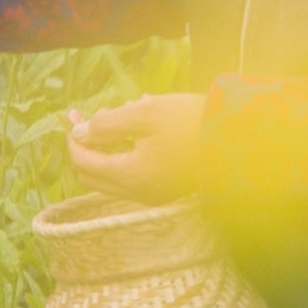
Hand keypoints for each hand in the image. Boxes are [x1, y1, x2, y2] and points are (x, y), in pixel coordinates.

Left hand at [63, 90, 209, 200]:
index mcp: (131, 174)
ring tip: (123, 116)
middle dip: (86, 145)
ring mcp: (153, 194)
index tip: (71, 114)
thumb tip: (80, 133)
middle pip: (92, 174)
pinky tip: (141, 129)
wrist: (236, 138)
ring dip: (108, 149)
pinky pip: (133, 176)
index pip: (83, 161)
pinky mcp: (165, 190)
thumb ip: (108, 124)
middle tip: (89, 118)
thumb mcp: (145, 113)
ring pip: (111, 177)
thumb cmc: (191, 121)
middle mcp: (139, 192)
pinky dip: (127, 154)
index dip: (72, 137)